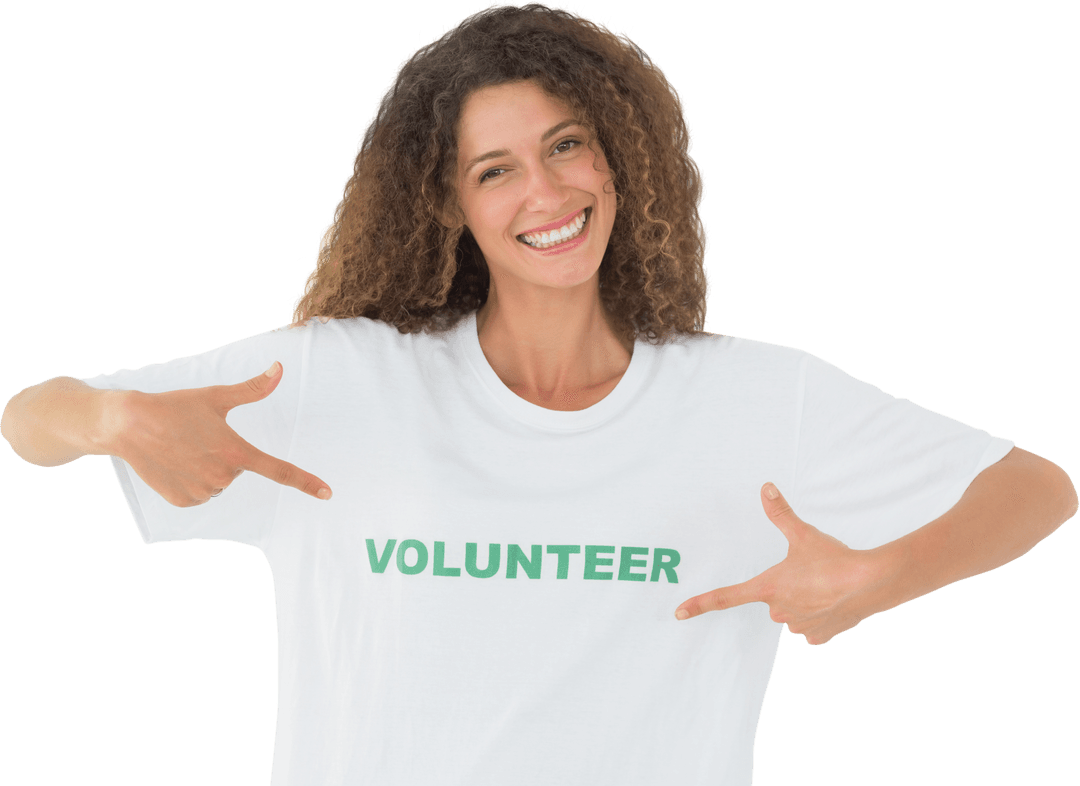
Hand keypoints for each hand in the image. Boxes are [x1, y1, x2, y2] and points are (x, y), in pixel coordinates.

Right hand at [107, 361, 331, 506]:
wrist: (127, 425)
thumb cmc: (175, 407)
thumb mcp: (216, 396)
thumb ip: (254, 388)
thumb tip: (280, 369)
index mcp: (235, 452)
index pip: (279, 471)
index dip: (306, 482)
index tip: (328, 494)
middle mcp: (222, 477)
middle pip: (237, 470)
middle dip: (224, 455)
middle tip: (197, 437)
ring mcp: (202, 492)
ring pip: (218, 483)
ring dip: (207, 469)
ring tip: (182, 449)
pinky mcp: (184, 502)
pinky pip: (199, 493)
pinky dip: (190, 480)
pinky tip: (173, 463)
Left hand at [674, 483, 878, 645]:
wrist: (871, 583)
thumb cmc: (834, 558)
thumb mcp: (803, 533)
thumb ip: (780, 513)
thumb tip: (766, 487)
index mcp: (768, 587)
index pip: (725, 597)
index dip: (699, 604)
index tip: (678, 613)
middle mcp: (779, 611)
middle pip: (774, 599)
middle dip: (788, 588)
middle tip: (811, 574)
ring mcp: (799, 627)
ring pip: (794, 612)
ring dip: (806, 601)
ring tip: (827, 587)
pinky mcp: (819, 637)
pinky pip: (813, 626)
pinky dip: (822, 615)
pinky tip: (835, 602)